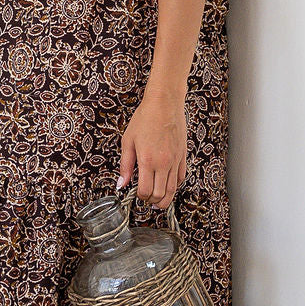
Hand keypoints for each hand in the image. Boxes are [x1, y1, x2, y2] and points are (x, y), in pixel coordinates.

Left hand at [117, 91, 186, 208]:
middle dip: (152, 201)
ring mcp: (175, 161)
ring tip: (158, 201)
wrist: (164, 104)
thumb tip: (121, 184)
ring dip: (165, 199)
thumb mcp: (128, 141)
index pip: (146, 191)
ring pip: (173, 190)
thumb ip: (125, 165)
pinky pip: (181, 177)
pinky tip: (167, 185)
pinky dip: (175, 185)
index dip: (140, 197)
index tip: (136, 194)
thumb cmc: (145, 119)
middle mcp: (164, 163)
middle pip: (160, 195)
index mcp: (148, 161)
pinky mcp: (183, 156)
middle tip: (146, 199)